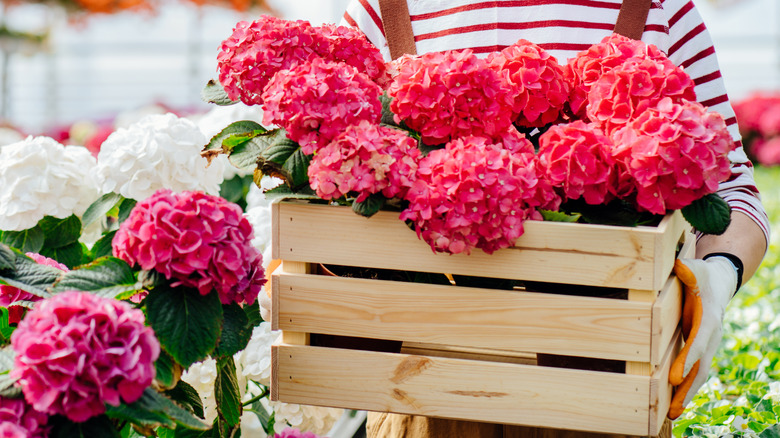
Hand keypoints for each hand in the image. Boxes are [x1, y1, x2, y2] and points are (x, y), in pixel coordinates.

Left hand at [667, 257, 735, 418]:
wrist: (719, 283)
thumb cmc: (701, 275)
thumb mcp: (695, 268)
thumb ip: (687, 270)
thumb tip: (679, 266)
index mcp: (708, 318)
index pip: (696, 342)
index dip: (686, 360)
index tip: (673, 376)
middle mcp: (711, 336)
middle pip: (701, 366)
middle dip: (687, 387)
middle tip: (672, 407)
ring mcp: (708, 344)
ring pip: (700, 374)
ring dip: (686, 394)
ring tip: (671, 414)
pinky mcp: (701, 349)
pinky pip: (696, 371)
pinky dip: (687, 387)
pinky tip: (674, 404)